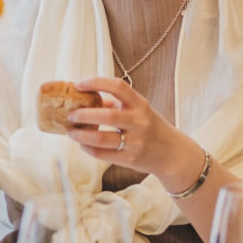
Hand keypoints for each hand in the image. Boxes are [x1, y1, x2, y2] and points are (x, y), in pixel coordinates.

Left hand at [65, 76, 202, 184]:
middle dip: (84, 114)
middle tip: (70, 114)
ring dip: (82, 134)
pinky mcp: (131, 159)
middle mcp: (139, 122)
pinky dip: (89, 149)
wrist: (172, 153)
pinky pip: (104, 154)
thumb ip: (114, 104)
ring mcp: (136, 142)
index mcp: (140, 104)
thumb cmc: (150, 127)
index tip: (78, 84)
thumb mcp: (138, 111)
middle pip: (108, 116)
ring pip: (102, 138)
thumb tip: (84, 98)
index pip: (118, 87)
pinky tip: (82, 144)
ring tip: (71, 132)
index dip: (96, 83)